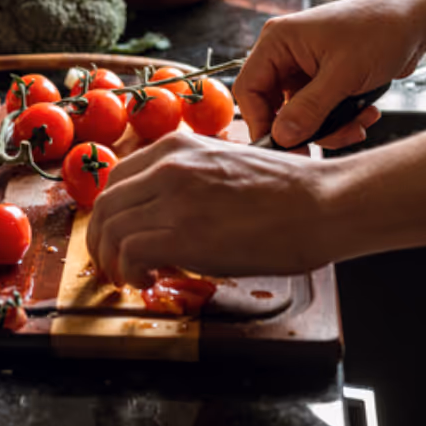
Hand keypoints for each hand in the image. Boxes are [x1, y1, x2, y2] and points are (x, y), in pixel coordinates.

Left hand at [86, 132, 337, 287]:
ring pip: (110, 229)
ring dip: (112, 260)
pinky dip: (129, 272)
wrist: (322, 203)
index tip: (119, 234)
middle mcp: (169, 165)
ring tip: (131, 277)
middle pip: (106, 205)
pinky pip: (129, 253)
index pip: (117, 178)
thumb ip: (191, 177)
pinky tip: (148, 280)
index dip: (112, 213)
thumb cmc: (289, 190)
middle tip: (114, 264)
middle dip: (102, 240)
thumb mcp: (227, 165)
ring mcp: (174, 198)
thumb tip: (170, 209)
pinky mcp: (183, 233)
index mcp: (178, 146)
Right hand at [234, 0, 425, 148]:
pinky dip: (341, 119)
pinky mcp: (325, 78)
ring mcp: (306, 66)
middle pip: (275, 106)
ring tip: (358, 124)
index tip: (282, 147)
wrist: (417, 19)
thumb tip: (281, 137)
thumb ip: (309, 109)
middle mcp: (287, 53)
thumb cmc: (381, 29)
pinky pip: (321, 111)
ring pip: (301, 114)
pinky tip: (366, 114)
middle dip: (304, 129)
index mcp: (279, 41)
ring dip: (329, 127)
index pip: (249, 89)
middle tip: (325, 144)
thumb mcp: (344, 75)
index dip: (261, 122)